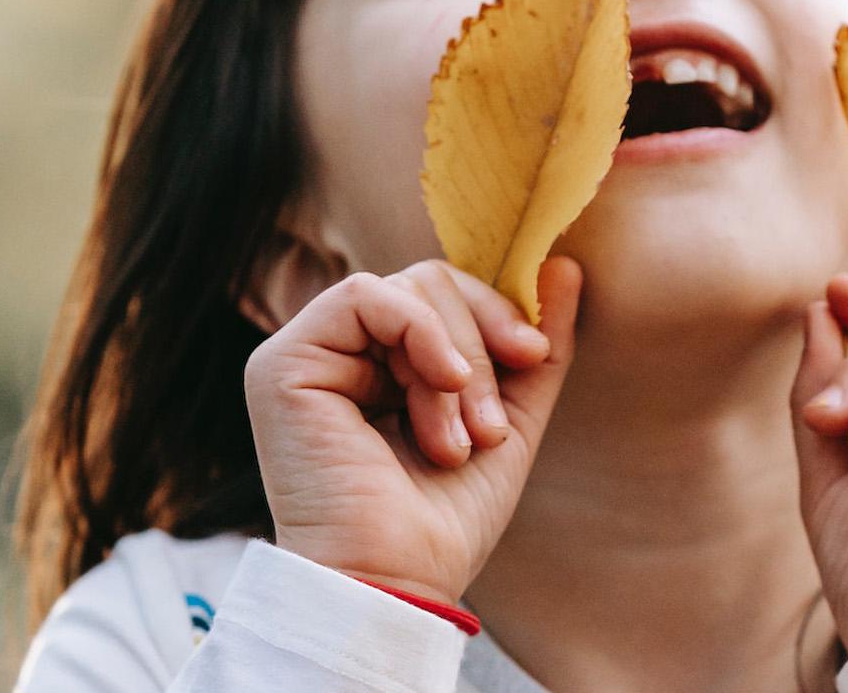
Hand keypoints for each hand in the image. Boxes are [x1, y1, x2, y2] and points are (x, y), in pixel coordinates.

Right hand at [244, 255, 581, 604]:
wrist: (398, 582)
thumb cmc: (446, 520)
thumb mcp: (511, 419)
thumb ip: (538, 347)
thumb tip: (565, 265)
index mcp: (382, 365)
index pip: (446, 294)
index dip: (497, 313)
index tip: (535, 357)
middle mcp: (340, 354)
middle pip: (431, 283)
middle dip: (480, 349)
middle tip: (490, 429)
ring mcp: (308, 356)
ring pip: (409, 289)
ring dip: (456, 365)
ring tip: (458, 441)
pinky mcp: (283, 363)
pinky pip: (365, 295)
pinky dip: (420, 332)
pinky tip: (440, 386)